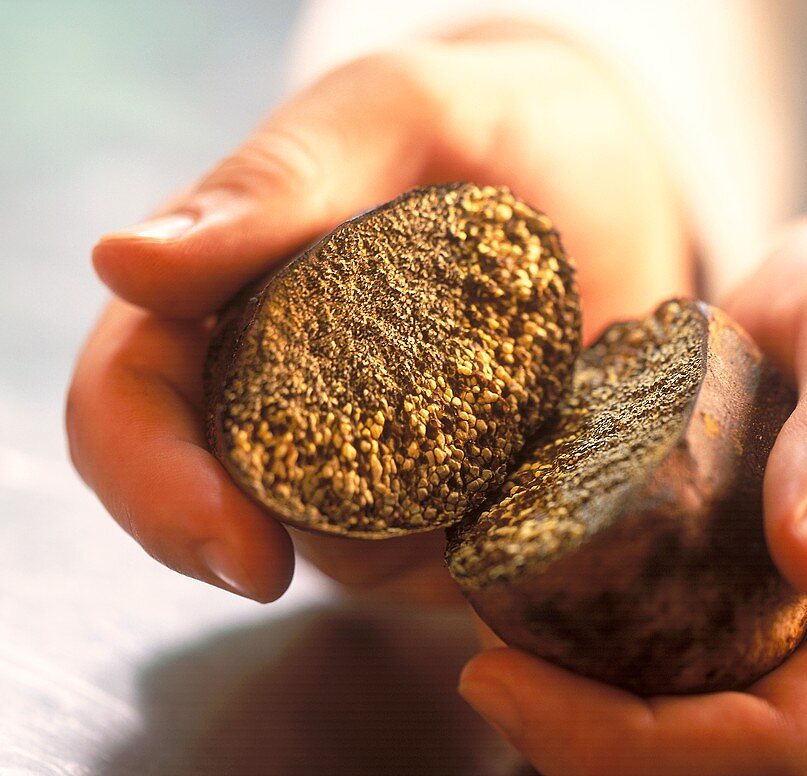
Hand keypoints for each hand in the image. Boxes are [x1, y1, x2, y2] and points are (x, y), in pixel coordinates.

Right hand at [66, 29, 691, 602]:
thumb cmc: (496, 122)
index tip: (247, 551)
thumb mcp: (402, 112)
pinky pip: (452, 559)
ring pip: (347, 555)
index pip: (130, 404)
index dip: (158, 488)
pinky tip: (555, 467)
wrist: (608, 176)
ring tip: (523, 446)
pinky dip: (497, 536)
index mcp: (218, 296)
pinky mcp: (452, 494)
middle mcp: (274, 387)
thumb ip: (281, 178)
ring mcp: (364, 452)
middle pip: (223, 509)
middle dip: (296, 548)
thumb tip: (126, 263)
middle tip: (410, 532)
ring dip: (419, 540)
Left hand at [459, 214, 806, 775]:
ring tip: (515, 641)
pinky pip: (719, 736)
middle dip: (596, 750)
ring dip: (604, 739)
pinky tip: (568, 638)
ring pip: (722, 774)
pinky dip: (628, 711)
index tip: (496, 675)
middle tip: (486, 662)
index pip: (793, 746)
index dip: (633, 746)